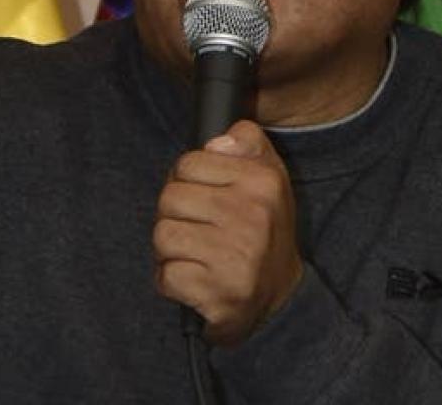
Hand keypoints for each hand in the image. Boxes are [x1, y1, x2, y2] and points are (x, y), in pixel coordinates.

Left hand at [154, 120, 303, 345]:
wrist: (279, 300)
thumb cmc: (263, 231)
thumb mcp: (268, 177)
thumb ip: (247, 142)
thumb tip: (216, 141)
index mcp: (263, 181)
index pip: (188, 162)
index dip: (188, 180)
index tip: (205, 197)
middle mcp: (253, 215)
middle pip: (169, 197)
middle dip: (176, 215)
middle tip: (200, 230)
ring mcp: (236, 256)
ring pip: (162, 235)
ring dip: (171, 250)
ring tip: (197, 254)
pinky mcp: (218, 293)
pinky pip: (165, 275)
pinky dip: (172, 281)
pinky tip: (195, 280)